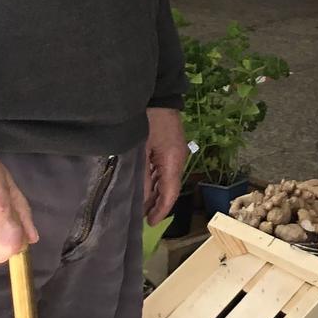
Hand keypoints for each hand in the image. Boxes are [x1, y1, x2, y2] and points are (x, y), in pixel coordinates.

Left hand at [145, 108, 187, 225]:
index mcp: (174, 161)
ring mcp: (174, 153)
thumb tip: (140, 199)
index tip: (149, 224)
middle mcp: (177, 160)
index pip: (170, 193)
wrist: (159, 94)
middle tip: (139, 217)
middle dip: (155, 204)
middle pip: (168, 188)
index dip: (161, 211)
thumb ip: (142, 175)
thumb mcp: (142, 149)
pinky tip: (143, 185)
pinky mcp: (169, 147)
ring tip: (139, 205)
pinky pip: (162, 170)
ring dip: (154, 193)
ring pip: (165, 180)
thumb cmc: (149, 120)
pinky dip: (154, 181)